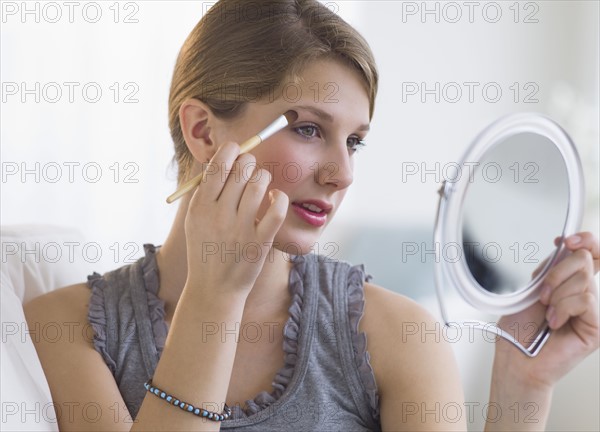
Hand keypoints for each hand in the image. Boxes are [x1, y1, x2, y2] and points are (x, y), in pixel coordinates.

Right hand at [183, 142, 288, 293]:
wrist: (213, 289)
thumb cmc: (206, 249)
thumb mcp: (195, 220)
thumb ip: (206, 192)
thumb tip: (223, 159)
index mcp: (200, 206)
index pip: (218, 164)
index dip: (232, 151)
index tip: (237, 152)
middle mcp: (219, 214)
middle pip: (241, 169)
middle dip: (249, 162)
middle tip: (250, 169)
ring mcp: (240, 228)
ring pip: (260, 183)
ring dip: (264, 177)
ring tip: (262, 184)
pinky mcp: (259, 242)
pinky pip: (277, 209)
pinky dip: (279, 198)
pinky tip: (275, 198)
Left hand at [496, 232, 598, 389]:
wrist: (515, 357)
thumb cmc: (520, 327)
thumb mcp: (535, 287)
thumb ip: (554, 267)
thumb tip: (567, 244)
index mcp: (571, 282)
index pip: (594, 252)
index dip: (587, 240)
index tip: (566, 241)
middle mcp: (586, 294)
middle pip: (584, 259)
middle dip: (556, 273)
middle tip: (542, 295)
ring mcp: (593, 311)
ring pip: (582, 280)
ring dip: (555, 294)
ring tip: (546, 313)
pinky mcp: (597, 327)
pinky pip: (584, 300)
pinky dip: (562, 309)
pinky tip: (554, 323)